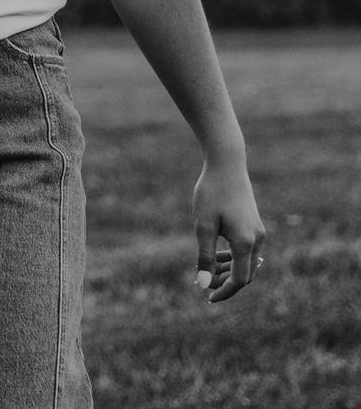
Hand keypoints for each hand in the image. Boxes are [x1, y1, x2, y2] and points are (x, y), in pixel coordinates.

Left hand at [192, 157, 264, 302]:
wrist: (227, 163)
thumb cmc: (212, 193)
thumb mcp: (203, 225)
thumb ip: (205, 255)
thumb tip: (204, 283)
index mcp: (245, 243)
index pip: (240, 280)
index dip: (225, 291)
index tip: (208, 298)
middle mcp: (257, 239)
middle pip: (245, 273)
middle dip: (226, 282)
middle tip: (205, 283)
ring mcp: (258, 231)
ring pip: (247, 261)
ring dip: (229, 269)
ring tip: (209, 270)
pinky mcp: (255, 224)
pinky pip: (247, 249)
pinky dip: (234, 256)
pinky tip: (218, 254)